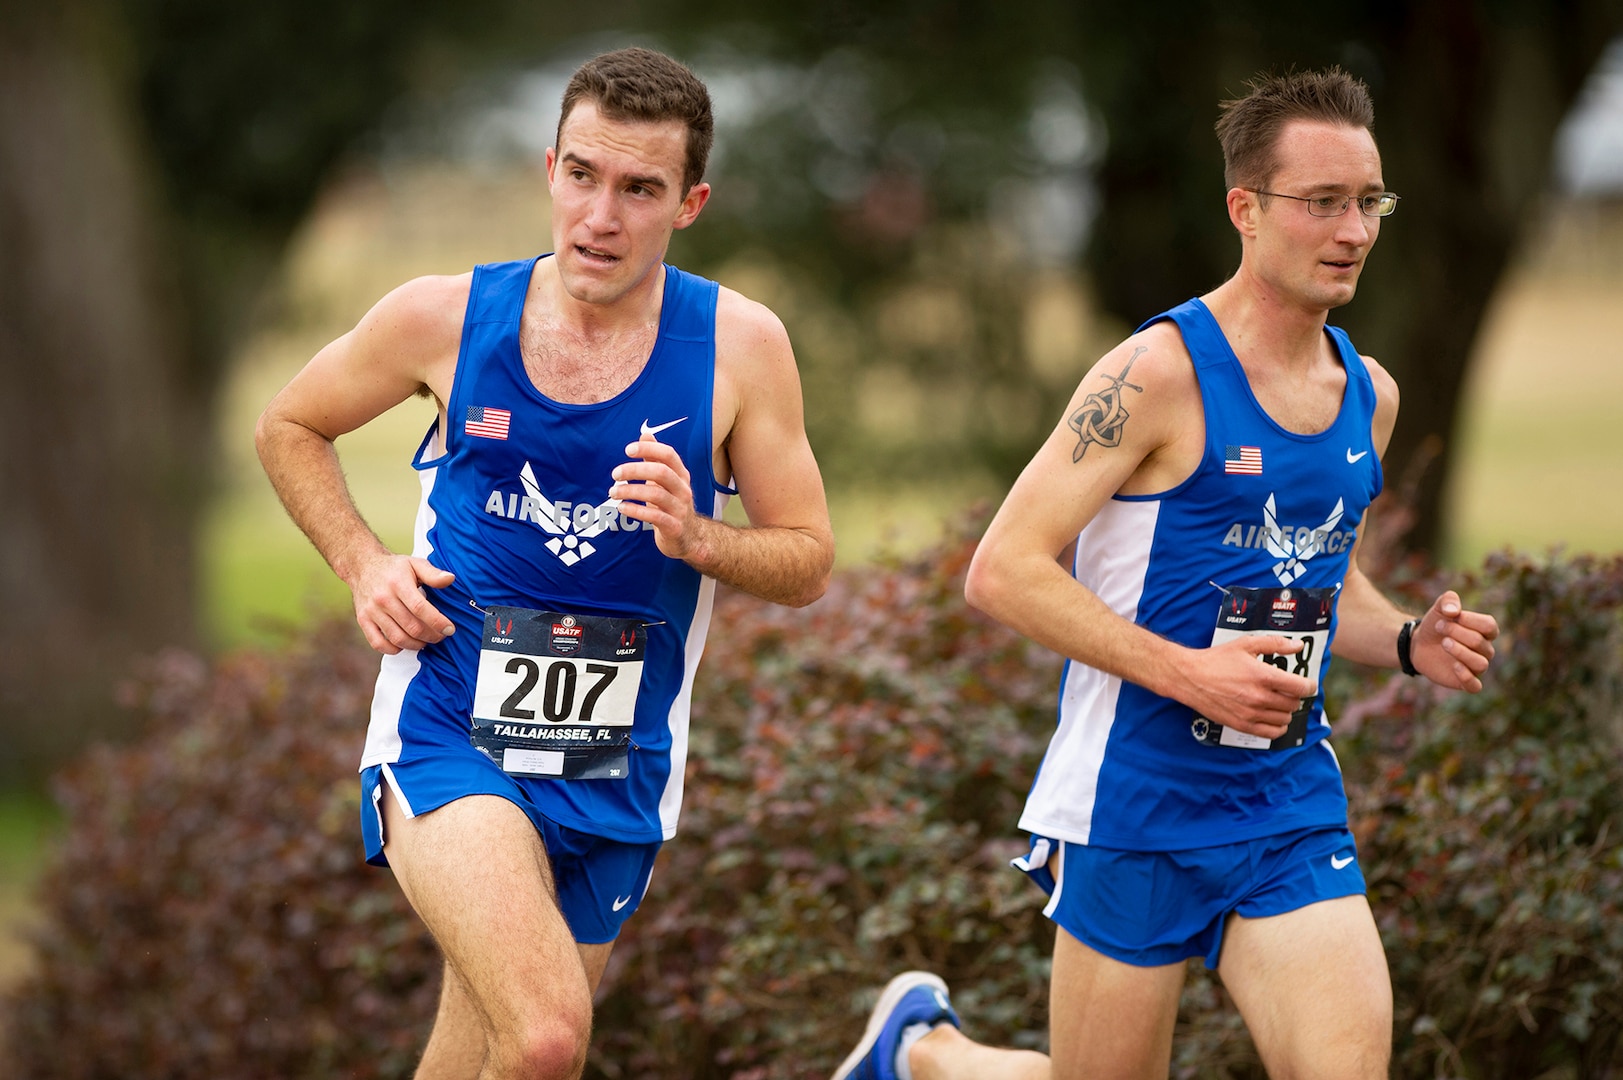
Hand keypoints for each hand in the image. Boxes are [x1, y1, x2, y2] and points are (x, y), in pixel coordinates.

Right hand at [349, 553, 455, 654]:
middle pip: (411, 626)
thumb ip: (433, 573)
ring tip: (426, 641)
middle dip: (431, 636)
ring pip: (397, 638)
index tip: (450, 629)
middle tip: (441, 636)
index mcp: (398, 584)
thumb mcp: (415, 564)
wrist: (362, 566)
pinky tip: (405, 644)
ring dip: (416, 645)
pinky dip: (393, 650)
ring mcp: (371, 611)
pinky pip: (377, 643)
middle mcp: (383, 599)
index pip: (420, 608)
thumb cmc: (394, 567)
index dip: (437, 622)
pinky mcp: (363, 620)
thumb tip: (450, 579)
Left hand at [609, 433, 704, 559]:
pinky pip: (654, 517)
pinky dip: (635, 510)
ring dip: (631, 491)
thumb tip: (645, 434)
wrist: (688, 537)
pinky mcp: (674, 527)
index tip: (628, 450)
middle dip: (635, 470)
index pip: (668, 455)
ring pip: (656, 495)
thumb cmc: (671, 504)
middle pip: (661, 472)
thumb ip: (655, 459)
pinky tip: (621, 507)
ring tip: (613, 492)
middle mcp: (683, 489)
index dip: (649, 449)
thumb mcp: (666, 481)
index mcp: (681, 475)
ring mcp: (680, 509)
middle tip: (615, 473)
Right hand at [1181, 635, 1316, 740]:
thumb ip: (1275, 644)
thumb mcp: (1246, 644)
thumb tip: (1297, 646)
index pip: (1301, 687)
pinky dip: (1278, 727)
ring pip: (1284, 718)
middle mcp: (1259, 697)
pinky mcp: (1242, 724)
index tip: (1307, 683)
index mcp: (1263, 676)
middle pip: (1293, 703)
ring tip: (1278, 701)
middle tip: (1287, 689)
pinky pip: (1271, 733)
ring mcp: (1251, 713)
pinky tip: (1274, 718)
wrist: (1190, 677)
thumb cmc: (1216, 660)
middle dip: (1294, 695)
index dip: (1309, 685)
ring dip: (1286, 710)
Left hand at [1411, 590, 1497, 691]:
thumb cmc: (1436, 625)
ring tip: (1444, 643)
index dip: (1469, 620)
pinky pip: (1475, 686)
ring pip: (1481, 664)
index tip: (1449, 614)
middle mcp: (1485, 650)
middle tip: (1439, 627)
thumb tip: (1453, 611)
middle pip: (1479, 642)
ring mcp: (1475, 667)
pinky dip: (1467, 677)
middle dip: (1456, 632)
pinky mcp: (1464, 682)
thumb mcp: (1439, 608)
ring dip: (1460, 652)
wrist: (1418, 644)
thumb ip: (1448, 600)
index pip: (1489, 626)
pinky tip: (1453, 666)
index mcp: (1485, 632)